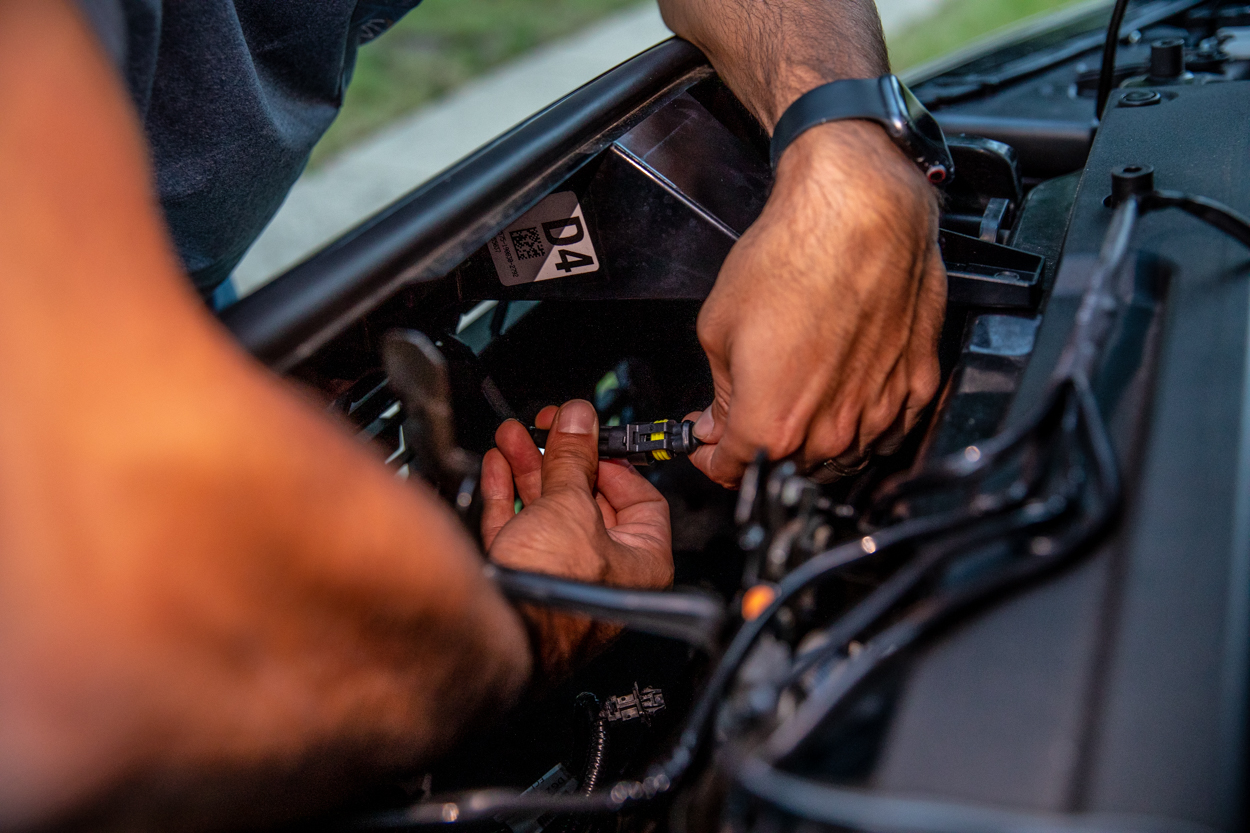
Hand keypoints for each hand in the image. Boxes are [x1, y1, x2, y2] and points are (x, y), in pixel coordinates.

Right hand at [480, 400, 672, 677]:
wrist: (499, 633)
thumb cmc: (553, 591)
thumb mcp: (571, 507)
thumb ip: (574, 459)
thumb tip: (580, 423)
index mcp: (641, 562)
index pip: (640, 499)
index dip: (614, 462)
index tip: (591, 436)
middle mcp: (604, 572)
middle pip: (588, 500)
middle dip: (563, 458)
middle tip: (549, 428)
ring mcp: (561, 576)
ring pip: (548, 511)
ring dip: (531, 469)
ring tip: (514, 436)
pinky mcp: (523, 578)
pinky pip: (519, 529)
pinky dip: (507, 496)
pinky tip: (498, 466)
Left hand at [688, 121, 945, 485]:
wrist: (860, 214)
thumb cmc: (794, 257)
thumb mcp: (719, 328)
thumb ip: (720, 391)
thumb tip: (717, 419)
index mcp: (773, 423)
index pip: (734, 472)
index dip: (712, 462)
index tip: (708, 448)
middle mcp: (831, 430)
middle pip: (789, 469)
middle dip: (762, 450)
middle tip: (746, 420)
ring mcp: (879, 412)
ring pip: (841, 458)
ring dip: (813, 443)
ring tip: (796, 407)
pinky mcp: (917, 385)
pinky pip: (891, 431)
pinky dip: (864, 428)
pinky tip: (846, 403)